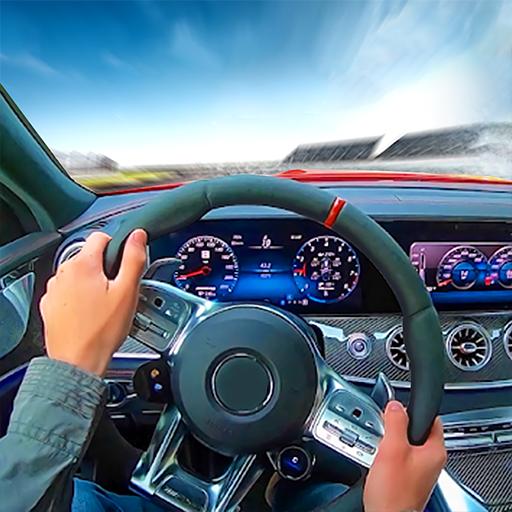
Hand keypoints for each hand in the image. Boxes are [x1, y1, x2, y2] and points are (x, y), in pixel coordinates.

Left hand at [40, 230, 146, 375]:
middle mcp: (63, 273)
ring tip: (104, 306)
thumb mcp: (127, 292)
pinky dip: (79, 297)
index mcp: (82, 265)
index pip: (102, 236)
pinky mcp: (50, 304)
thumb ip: (134, 259)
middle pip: (90, 256)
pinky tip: (90, 314)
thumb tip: (137, 236)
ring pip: (79, 274)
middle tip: (118, 291)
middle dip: (106, 268)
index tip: (125, 265)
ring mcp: (54, 289)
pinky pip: (68, 291)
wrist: (77, 363)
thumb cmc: (101, 332)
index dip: (118, 247)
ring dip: (92, 283)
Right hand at [363, 401, 446, 511]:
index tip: (398, 409)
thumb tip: (395, 405)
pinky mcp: (408, 479)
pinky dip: (389, 456)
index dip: (413, 410)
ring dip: (391, 442)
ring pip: (406, 444)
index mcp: (435, 451)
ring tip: (380, 448)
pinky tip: (379, 461)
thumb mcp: (392, 448)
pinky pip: (399, 458)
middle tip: (385, 431)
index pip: (432, 418)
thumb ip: (395, 422)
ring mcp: (420, 471)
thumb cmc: (394, 494)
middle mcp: (432, 461)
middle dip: (397, 427)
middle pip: (415, 430)